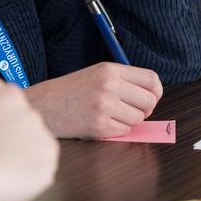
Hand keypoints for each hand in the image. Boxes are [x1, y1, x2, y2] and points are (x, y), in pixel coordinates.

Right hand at [23, 62, 162, 138]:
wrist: (43, 106)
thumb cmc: (70, 92)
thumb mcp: (96, 74)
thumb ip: (122, 80)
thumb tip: (152, 95)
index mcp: (110, 69)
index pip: (151, 79)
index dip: (156, 92)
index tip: (151, 99)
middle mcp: (109, 85)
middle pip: (149, 101)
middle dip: (144, 110)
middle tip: (131, 111)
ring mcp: (104, 106)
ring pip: (138, 119)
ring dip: (128, 121)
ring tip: (110, 116)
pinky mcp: (99, 126)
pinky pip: (124, 131)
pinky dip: (116, 130)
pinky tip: (101, 123)